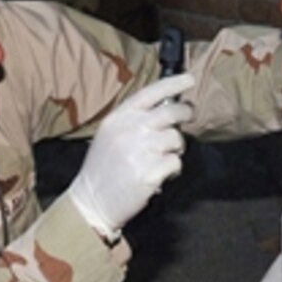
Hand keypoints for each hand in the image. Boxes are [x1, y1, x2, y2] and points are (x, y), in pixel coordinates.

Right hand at [68, 73, 195, 239]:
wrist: (91, 201)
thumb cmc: (102, 168)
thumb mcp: (109, 134)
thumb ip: (133, 120)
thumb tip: (166, 108)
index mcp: (118, 118)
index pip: (150, 93)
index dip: (173, 84)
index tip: (190, 80)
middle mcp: (130, 130)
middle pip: (171, 112)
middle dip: (185, 113)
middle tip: (188, 117)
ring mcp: (140, 150)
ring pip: (176, 138)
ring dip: (176, 147)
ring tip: (162, 157)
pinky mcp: (150, 171)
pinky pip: (175, 162)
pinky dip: (173, 169)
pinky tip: (160, 174)